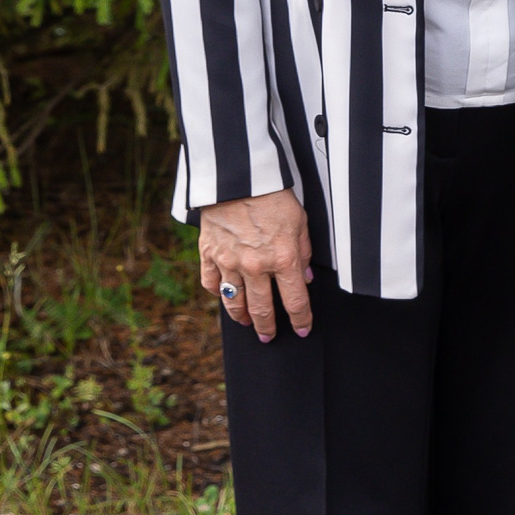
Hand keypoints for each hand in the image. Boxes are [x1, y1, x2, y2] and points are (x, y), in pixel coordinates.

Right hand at [201, 188, 313, 341]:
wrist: (240, 178)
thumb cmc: (274, 196)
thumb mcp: (300, 221)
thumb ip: (304, 252)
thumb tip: (305, 277)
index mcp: (283, 259)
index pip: (295, 302)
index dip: (301, 320)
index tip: (302, 329)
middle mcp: (255, 267)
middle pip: (262, 310)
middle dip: (268, 328)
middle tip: (270, 336)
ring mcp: (229, 263)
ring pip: (235, 303)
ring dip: (242, 317)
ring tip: (248, 323)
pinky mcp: (209, 255)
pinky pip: (211, 283)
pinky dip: (218, 293)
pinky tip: (224, 295)